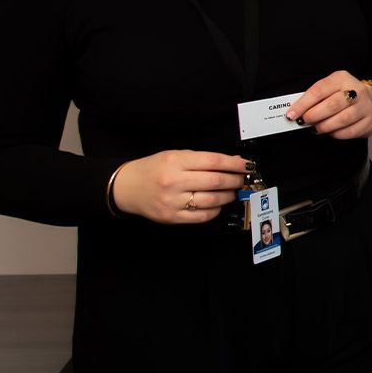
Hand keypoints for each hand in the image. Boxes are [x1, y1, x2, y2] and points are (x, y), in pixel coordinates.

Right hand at [112, 150, 250, 223]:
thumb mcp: (174, 155)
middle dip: (235, 180)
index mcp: (175, 162)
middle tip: (241, 179)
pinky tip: (218, 204)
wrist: (126, 187)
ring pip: (212, 200)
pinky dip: (215, 210)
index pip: (213, 161)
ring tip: (232, 191)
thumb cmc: (152, 169)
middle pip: (216, 181)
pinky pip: (202, 216)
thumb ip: (201, 159)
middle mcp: (174, 182)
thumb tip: (231, 162)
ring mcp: (173, 201)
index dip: (234, 164)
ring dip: (228, 196)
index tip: (245, 165)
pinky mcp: (172, 217)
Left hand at [285, 70, 371, 139]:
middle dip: (314, 116)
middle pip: (332, 105)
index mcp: (341, 79)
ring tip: (317, 128)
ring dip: (325, 126)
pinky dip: (336, 134)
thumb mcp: (330, 88)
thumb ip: (315, 98)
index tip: (292, 114)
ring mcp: (365, 106)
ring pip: (342, 120)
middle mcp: (356, 91)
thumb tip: (296, 111)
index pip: (319, 90)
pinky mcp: (369, 121)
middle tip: (304, 121)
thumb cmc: (345, 95)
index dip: (303, 104)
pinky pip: (350, 132)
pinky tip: (331, 131)